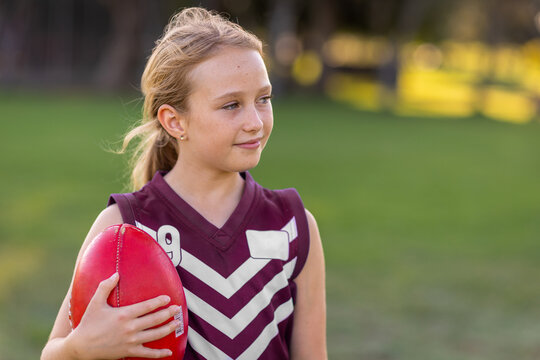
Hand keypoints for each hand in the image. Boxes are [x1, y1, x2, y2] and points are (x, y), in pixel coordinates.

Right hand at [67, 273, 181, 359]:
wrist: (81, 347)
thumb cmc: (88, 323)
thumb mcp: (95, 302)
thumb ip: (105, 286)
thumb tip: (116, 274)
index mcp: (123, 314)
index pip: (146, 306)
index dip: (159, 302)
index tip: (168, 298)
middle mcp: (129, 328)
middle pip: (155, 320)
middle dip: (168, 313)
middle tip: (177, 309)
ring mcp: (131, 341)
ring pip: (155, 335)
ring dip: (168, 329)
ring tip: (177, 323)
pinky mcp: (129, 352)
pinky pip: (148, 353)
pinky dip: (159, 354)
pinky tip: (169, 352)